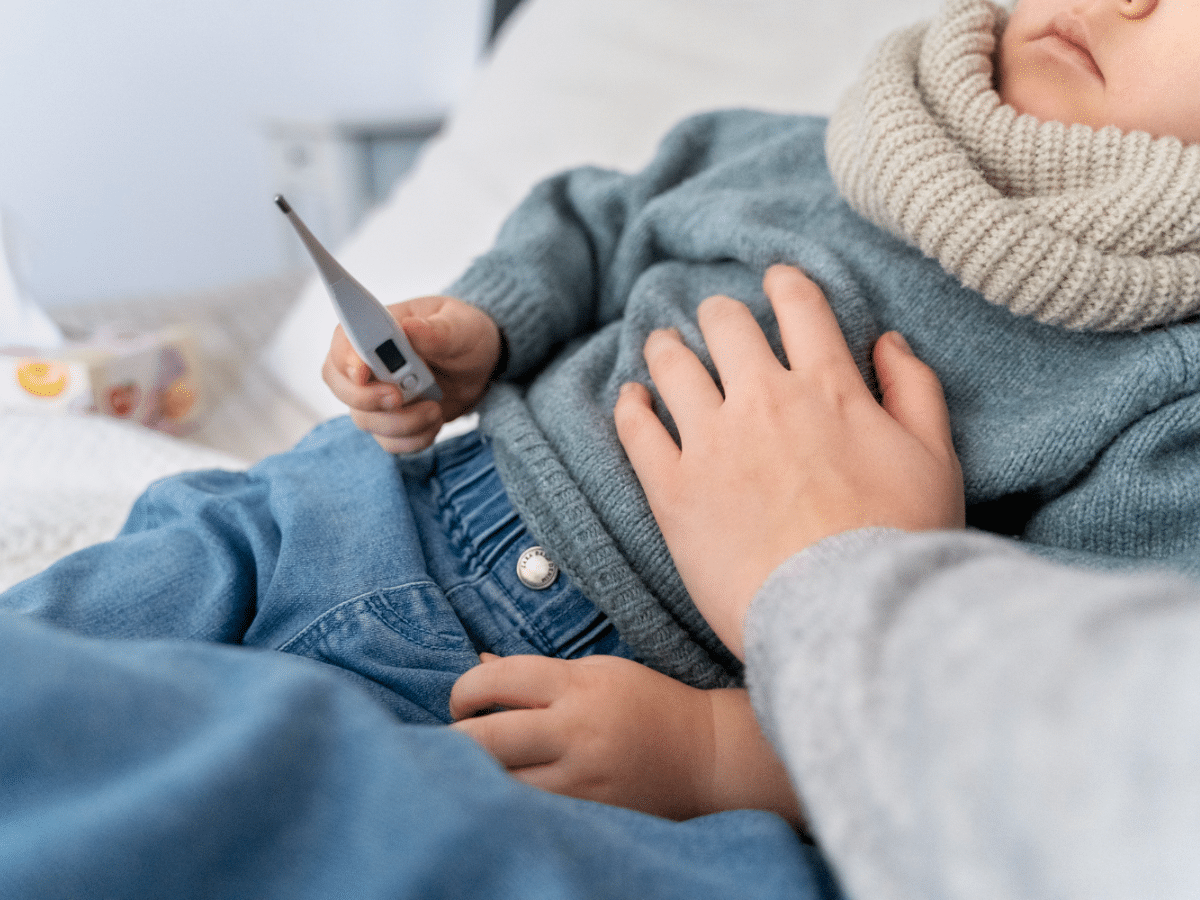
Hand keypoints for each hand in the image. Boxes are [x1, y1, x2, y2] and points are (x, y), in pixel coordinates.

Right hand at [322, 295, 501, 453]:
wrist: (479, 368)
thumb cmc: (464, 335)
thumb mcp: (461, 328)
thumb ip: (436, 331)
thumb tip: (410, 327)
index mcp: (380, 329)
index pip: (344, 341)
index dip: (346, 359)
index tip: (363, 373)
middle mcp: (369, 362)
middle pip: (341, 387)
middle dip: (368, 399)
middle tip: (400, 397)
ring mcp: (376, 394)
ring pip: (365, 419)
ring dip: (402, 422)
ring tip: (435, 409)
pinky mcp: (390, 420)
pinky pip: (388, 441)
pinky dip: (413, 439)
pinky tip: (434, 421)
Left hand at [450, 654, 800, 824]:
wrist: (708, 757)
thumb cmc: (648, 705)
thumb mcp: (597, 672)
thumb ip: (536, 674)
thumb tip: (479, 666)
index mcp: (579, 686)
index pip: (498, 679)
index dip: (464, 688)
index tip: (462, 700)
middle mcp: (577, 732)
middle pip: (485, 740)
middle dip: (453, 739)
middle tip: (453, 739)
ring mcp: (583, 780)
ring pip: (500, 785)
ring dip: (476, 776)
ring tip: (476, 768)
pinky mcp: (591, 815)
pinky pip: (530, 811)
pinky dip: (509, 801)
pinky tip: (507, 792)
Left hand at [614, 265, 963, 658]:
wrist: (842, 611)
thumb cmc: (899, 542)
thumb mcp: (936, 458)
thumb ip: (914, 390)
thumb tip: (887, 341)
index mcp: (828, 386)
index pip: (800, 308)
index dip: (785, 284)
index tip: (776, 281)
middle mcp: (763, 399)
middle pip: (727, 324)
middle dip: (722, 314)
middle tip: (717, 320)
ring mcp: (711, 441)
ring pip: (673, 364)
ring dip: (667, 347)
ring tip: (662, 345)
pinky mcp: (672, 488)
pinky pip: (636, 428)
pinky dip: (631, 404)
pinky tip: (631, 398)